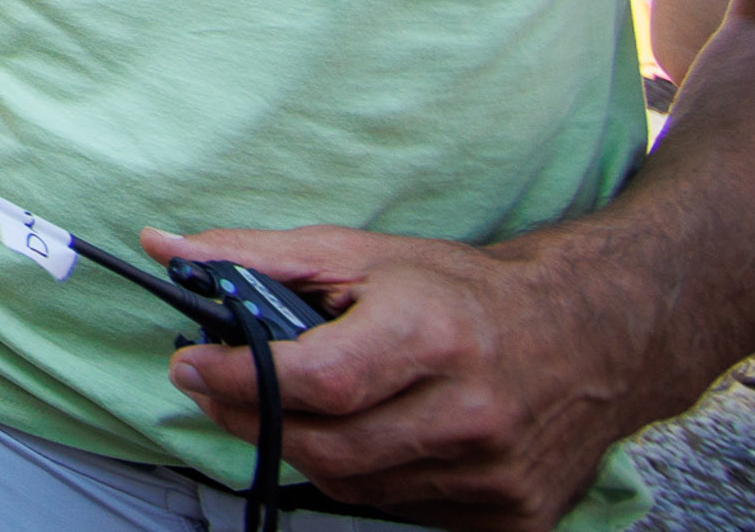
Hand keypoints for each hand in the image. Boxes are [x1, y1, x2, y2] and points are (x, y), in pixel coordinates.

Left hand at [144, 221, 649, 531]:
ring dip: (305, 449)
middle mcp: (470, 414)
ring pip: (358, 486)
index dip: (243, 380)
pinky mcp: (509, 518)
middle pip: (329, 447)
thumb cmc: (462, 291)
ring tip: (285, 407)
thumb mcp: (362, 254)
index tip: (190, 365)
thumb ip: (259, 257)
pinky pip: (402, 509)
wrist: (589, 337)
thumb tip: (165, 250)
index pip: (318, 379)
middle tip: (213, 389)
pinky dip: (364, 477)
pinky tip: (359, 437)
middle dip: (254, 420)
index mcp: (433, 337)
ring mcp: (494, 476)